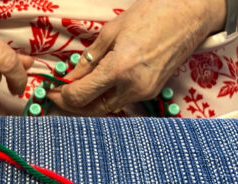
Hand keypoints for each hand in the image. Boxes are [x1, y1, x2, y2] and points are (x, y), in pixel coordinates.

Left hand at [48, 0, 225, 115]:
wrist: (189, 15)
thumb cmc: (151, 14)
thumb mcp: (111, 32)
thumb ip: (89, 60)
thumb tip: (72, 77)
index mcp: (119, 69)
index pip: (80, 95)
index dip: (62, 96)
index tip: (53, 90)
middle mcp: (132, 88)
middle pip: (93, 109)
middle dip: (73, 105)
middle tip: (60, 95)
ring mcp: (144, 93)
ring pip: (107, 108)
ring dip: (89, 103)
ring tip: (76, 90)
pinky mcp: (151, 92)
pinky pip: (121, 101)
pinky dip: (105, 98)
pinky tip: (97, 88)